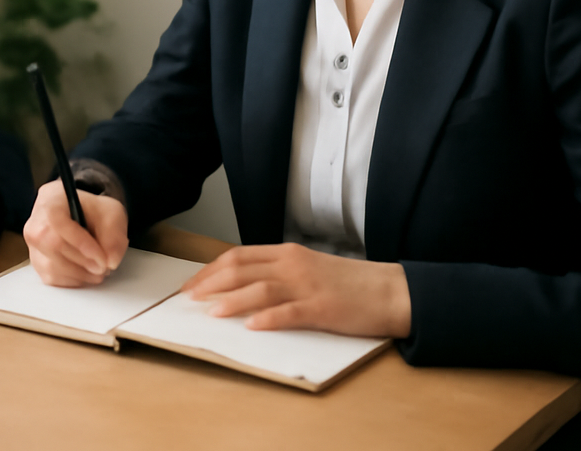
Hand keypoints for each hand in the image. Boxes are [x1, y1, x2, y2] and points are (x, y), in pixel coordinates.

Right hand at [23, 179, 128, 286]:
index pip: (58, 222)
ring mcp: (33, 244)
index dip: (80, 243)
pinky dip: (72, 280)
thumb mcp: (112, 214)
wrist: (80, 215)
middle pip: (53, 246)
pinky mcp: (36, 262)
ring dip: (79, 274)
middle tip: (103, 266)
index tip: (101, 258)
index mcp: (51, 200)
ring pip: (51, 266)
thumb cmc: (91, 211)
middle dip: (83, 262)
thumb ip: (114, 236)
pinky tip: (84, 272)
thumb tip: (111, 260)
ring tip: (97, 270)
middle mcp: (35, 221)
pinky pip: (51, 278)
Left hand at [181, 242, 411, 337]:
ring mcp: (307, 286)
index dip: (210, 270)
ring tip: (211, 311)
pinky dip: (269, 319)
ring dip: (232, 300)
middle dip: (211, 283)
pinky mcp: (323, 308)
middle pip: (241, 269)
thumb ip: (278, 272)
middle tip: (189, 298)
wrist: (391, 290)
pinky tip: (252, 326)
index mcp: (287, 253)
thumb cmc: (349, 283)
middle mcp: (293, 265)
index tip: (191, 284)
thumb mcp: (308, 268)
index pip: (238, 256)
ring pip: (260, 289)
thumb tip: (241, 286)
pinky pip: (290, 312)